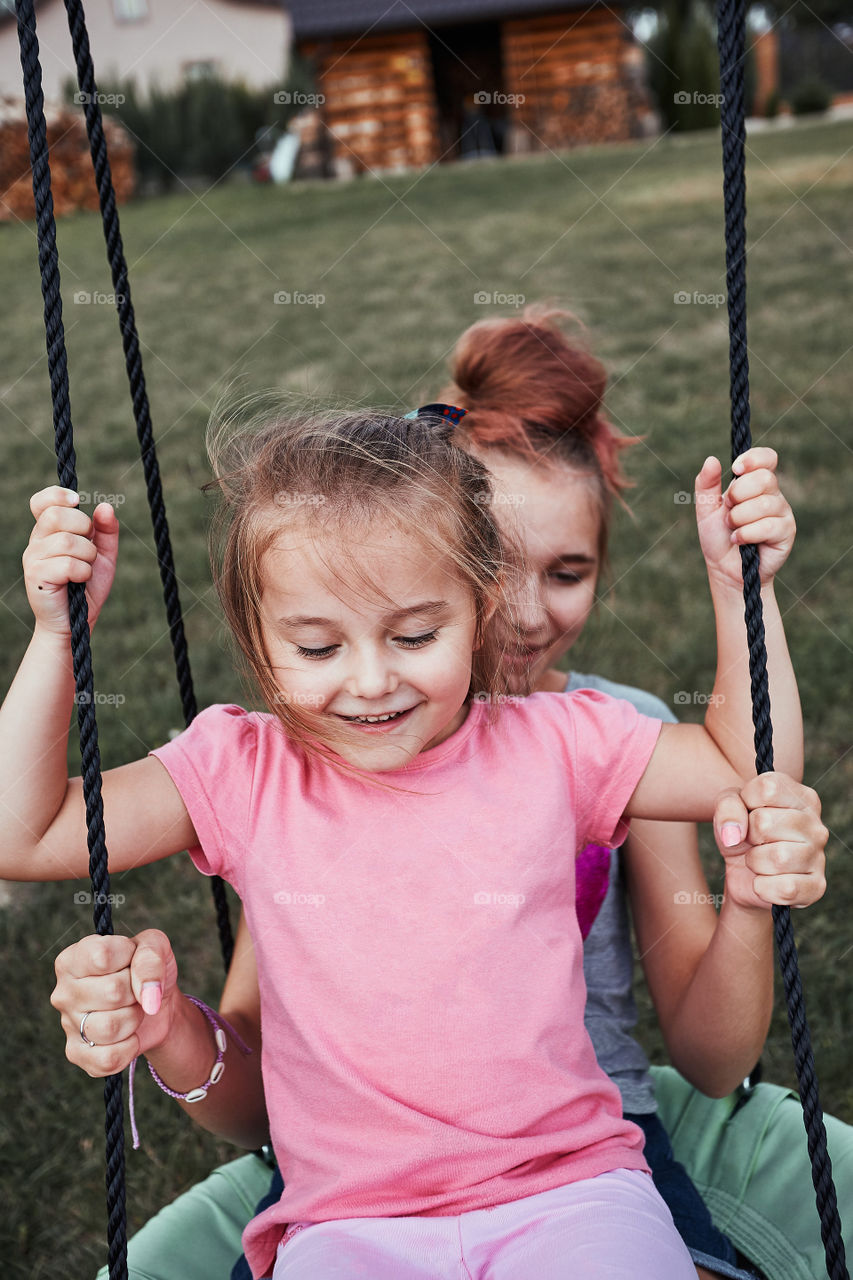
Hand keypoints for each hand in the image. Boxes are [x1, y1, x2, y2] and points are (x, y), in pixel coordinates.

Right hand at [23, 487, 119, 637]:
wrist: (76, 622)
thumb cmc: (87, 587)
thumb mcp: (103, 555)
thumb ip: (106, 531)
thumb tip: (105, 507)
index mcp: (49, 531)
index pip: (41, 501)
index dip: (57, 494)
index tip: (77, 500)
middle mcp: (37, 541)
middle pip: (56, 515)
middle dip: (83, 528)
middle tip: (89, 548)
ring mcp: (33, 558)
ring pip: (66, 541)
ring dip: (87, 555)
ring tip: (86, 569)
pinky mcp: (36, 576)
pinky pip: (66, 563)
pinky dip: (82, 571)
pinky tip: (80, 581)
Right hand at [50, 929, 178, 1077]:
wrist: (155, 1004)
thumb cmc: (147, 969)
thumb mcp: (155, 946)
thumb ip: (150, 958)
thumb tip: (148, 996)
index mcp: (73, 959)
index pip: (103, 956)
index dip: (129, 958)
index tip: (131, 960)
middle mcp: (63, 992)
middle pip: (112, 992)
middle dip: (136, 992)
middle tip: (134, 990)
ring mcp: (67, 1025)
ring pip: (110, 1028)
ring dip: (134, 1019)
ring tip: (131, 1010)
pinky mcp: (77, 1054)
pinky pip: (108, 1059)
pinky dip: (129, 1048)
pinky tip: (127, 1035)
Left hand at [694, 448, 795, 589]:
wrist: (725, 569)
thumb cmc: (718, 537)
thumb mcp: (706, 509)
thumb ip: (706, 484)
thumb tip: (711, 459)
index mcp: (755, 483)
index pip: (767, 458)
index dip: (754, 459)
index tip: (735, 469)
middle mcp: (772, 494)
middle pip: (764, 478)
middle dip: (738, 495)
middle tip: (728, 511)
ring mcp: (782, 512)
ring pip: (763, 504)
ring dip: (738, 519)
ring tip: (732, 530)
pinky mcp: (786, 531)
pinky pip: (768, 526)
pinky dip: (746, 534)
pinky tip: (739, 541)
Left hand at [713, 774, 826, 910]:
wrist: (745, 877)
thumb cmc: (742, 834)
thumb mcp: (728, 810)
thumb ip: (727, 807)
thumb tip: (735, 832)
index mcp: (801, 798)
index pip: (767, 787)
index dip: (746, 801)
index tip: (748, 811)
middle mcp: (816, 825)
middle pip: (765, 822)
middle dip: (747, 835)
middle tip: (753, 841)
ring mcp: (819, 857)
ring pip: (777, 857)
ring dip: (755, 862)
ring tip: (759, 861)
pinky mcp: (816, 887)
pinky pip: (784, 888)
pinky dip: (763, 887)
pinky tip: (766, 882)